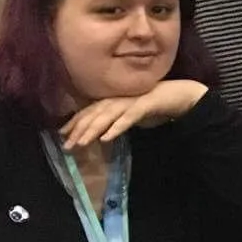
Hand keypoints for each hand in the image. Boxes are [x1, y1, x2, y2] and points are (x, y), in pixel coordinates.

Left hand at [60, 80, 208, 148]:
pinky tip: (107, 138)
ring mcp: (131, 101)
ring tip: (82, 143)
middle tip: (67, 146)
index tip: (61, 134)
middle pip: (94, 113)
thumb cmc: (154, 105)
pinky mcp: (145, 105)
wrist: (180, 95)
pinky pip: (128, 118)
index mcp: (114, 99)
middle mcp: (119, 98)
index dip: (75, 121)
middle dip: (79, 129)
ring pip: (107, 115)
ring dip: (93, 130)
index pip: (90, 110)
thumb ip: (116, 120)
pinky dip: (117, 127)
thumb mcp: (130, 114)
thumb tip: (99, 133)